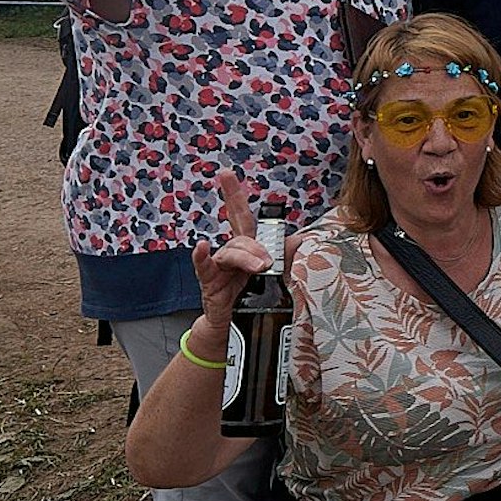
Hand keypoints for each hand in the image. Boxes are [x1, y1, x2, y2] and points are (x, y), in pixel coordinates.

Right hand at [194, 172, 270, 328]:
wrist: (233, 327)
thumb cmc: (249, 297)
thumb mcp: (272, 277)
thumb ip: (284, 256)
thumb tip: (299, 239)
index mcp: (245, 247)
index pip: (241, 216)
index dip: (234, 195)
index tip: (225, 174)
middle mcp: (230, 252)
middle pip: (241, 233)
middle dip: (245, 224)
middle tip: (268, 255)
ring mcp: (218, 266)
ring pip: (232, 251)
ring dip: (248, 257)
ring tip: (261, 267)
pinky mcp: (209, 282)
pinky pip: (205, 266)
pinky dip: (201, 256)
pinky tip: (201, 247)